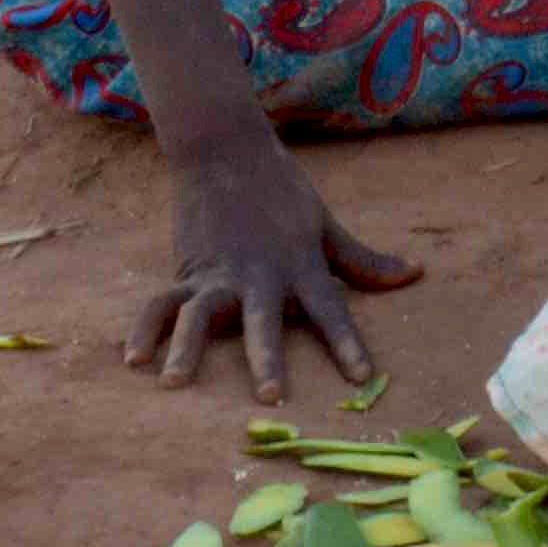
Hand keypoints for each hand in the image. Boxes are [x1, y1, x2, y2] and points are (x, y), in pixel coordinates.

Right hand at [136, 135, 419, 397]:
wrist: (226, 149)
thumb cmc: (282, 192)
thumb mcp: (325, 225)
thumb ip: (362, 260)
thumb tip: (414, 274)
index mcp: (300, 265)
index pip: (331, 310)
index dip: (347, 344)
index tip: (363, 378)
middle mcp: (259, 274)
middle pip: (264, 321)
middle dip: (267, 358)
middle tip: (270, 396)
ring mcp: (218, 273)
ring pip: (200, 315)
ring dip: (187, 348)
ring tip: (173, 381)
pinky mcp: (187, 270)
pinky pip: (160, 303)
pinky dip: (145, 330)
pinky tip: (133, 360)